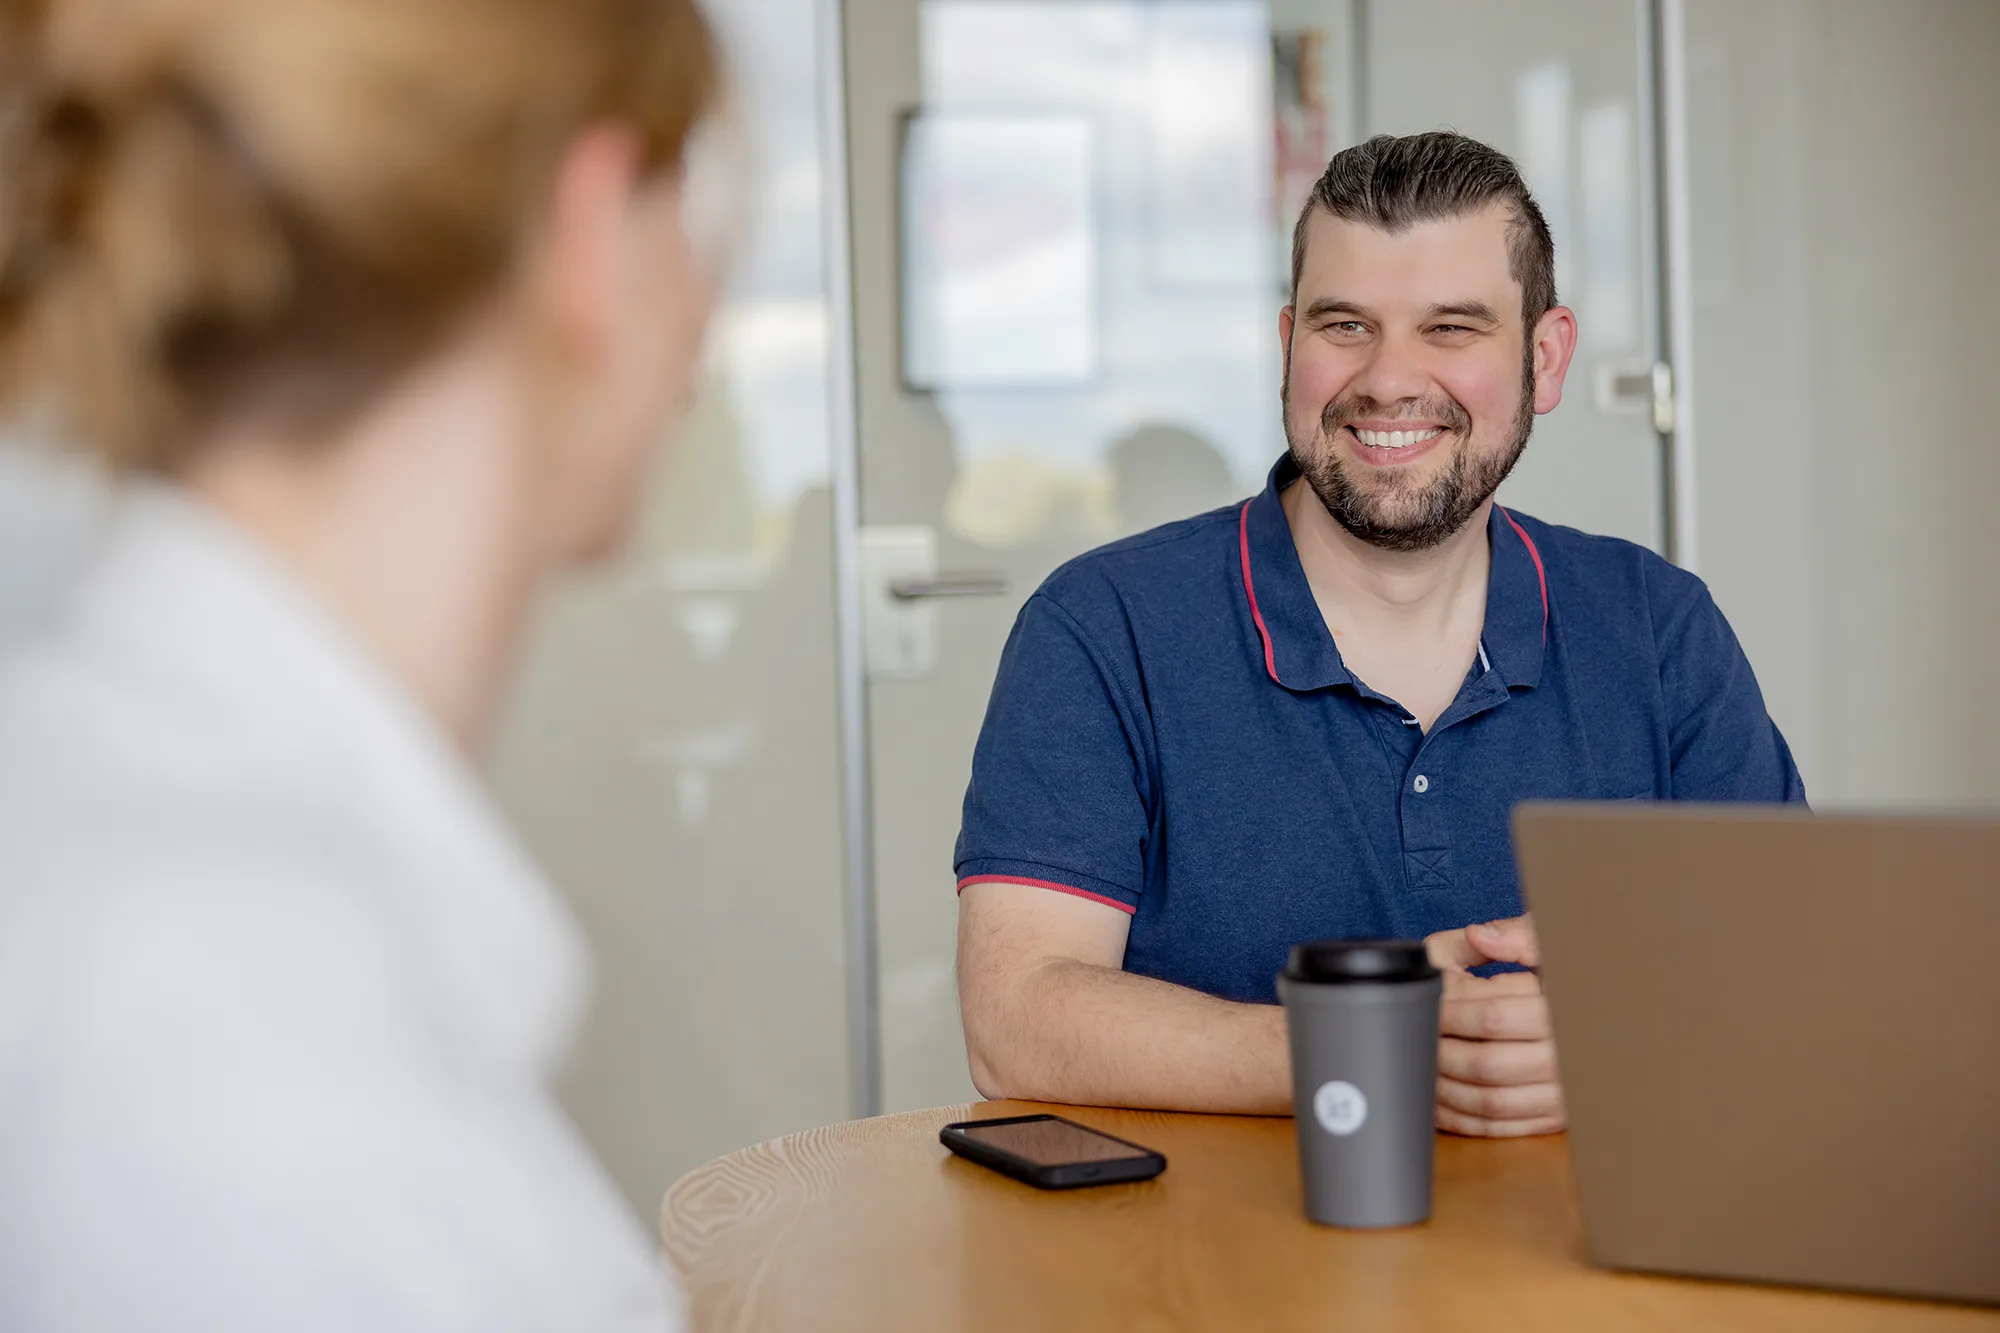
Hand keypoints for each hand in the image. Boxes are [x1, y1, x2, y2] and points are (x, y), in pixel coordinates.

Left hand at [1422, 914, 1565, 1137]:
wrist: (1605, 1014)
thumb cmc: (1566, 976)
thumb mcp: (1548, 943)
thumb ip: (1515, 936)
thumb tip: (1478, 936)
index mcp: (1560, 1011)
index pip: (1491, 1018)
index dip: (1450, 1013)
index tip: (1429, 1006)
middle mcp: (1565, 1058)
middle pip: (1486, 1065)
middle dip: (1441, 1053)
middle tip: (1416, 1038)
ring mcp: (1561, 1093)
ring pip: (1490, 1102)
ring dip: (1445, 1089)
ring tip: (1420, 1066)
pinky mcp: (1554, 1117)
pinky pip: (1501, 1128)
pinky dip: (1463, 1118)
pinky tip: (1439, 1100)